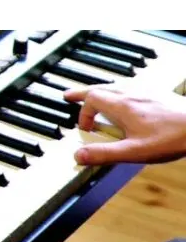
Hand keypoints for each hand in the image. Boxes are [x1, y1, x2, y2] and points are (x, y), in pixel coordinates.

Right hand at [64, 85, 185, 164]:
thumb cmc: (171, 138)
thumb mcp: (133, 152)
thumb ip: (104, 154)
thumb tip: (79, 155)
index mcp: (123, 106)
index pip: (92, 99)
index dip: (83, 113)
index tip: (86, 129)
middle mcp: (133, 94)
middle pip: (101, 87)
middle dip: (83, 93)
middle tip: (70, 96)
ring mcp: (146, 92)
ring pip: (116, 86)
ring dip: (100, 92)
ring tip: (93, 98)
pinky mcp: (157, 95)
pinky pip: (130, 88)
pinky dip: (117, 92)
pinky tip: (123, 101)